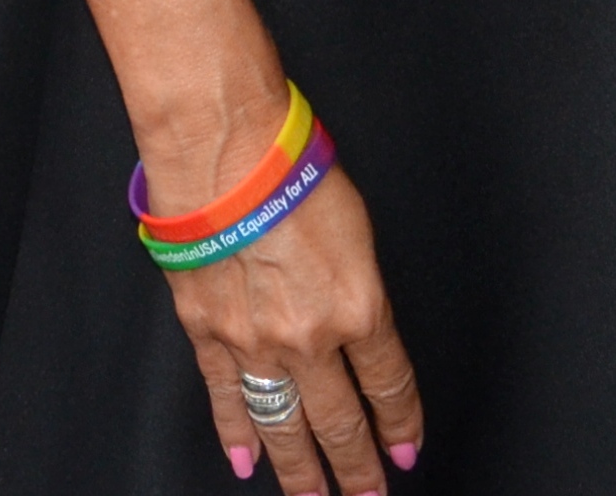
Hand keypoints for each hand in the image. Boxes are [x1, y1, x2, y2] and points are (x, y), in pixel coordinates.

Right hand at [165, 163, 419, 493]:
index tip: (406, 453)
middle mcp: (311, 338)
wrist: (225, 152)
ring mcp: (256, 343)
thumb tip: (356, 321)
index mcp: (359, 307)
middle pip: (341, 422)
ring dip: (302, 472)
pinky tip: (246, 462)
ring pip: (284, 425)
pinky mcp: (209, 335)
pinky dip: (237, 435)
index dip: (401, 425)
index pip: (389, 385)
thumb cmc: (292, 168)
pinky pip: (227, 399)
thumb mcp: (358, 228)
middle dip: (359, 469)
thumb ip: (358, 285)